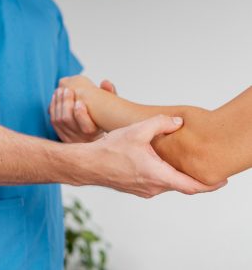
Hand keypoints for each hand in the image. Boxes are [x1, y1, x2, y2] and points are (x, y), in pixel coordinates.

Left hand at [50, 78, 115, 142]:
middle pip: (68, 121)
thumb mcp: (111, 108)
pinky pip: (54, 121)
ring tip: (60, 90)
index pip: (86, 128)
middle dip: (66, 103)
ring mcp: (70, 139)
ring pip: (59, 120)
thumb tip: (106, 82)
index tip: (79, 101)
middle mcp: (82, 139)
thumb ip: (110, 95)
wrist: (96, 137)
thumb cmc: (105, 118)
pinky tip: (55, 97)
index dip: (80, 114)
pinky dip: (53, 107)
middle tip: (67, 90)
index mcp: (96, 134)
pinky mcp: (62, 137)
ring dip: (58, 102)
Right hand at [85, 115, 226, 197]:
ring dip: (176, 174)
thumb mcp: (137, 130)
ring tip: (180, 161)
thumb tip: (178, 122)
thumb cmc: (110, 149)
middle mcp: (153, 187)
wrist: (89, 164)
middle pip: (181, 184)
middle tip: (202, 163)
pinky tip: (159, 162)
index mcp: (157, 174)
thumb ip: (160, 123)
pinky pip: (157, 183)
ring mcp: (144, 190)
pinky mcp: (137, 189)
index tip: (222, 181)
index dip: (209, 185)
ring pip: (168, 183)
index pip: (191, 186)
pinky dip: (164, 175)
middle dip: (193, 176)